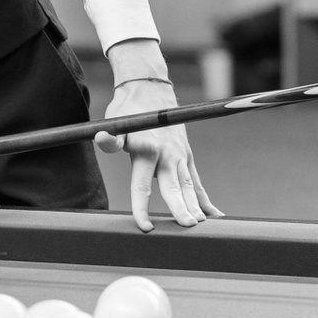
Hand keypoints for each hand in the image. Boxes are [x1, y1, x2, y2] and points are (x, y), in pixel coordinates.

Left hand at [94, 79, 221, 232]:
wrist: (151, 89)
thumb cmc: (129, 110)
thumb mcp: (116, 120)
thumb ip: (111, 137)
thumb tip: (101, 138)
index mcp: (147, 150)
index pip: (142, 186)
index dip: (142, 207)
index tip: (145, 226)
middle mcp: (166, 155)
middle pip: (174, 188)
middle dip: (181, 208)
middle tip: (188, 226)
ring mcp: (179, 157)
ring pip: (189, 187)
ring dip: (196, 207)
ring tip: (203, 227)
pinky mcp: (186, 157)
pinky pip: (197, 182)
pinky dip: (205, 199)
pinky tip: (215, 216)